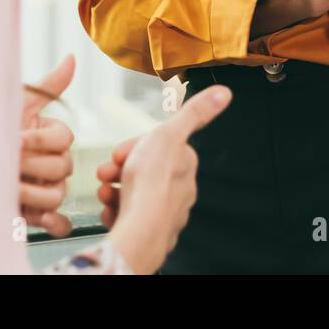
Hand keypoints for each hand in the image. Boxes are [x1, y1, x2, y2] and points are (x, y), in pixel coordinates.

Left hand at [20, 54, 75, 237]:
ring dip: (35, 193)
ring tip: (9, 188)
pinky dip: (54, 223)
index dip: (42, 140)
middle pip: (63, 167)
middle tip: (8, 165)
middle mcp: (51, 163)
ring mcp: (45, 190)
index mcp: (48, 136)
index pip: (64, 138)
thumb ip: (47, 85)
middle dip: (34, 166)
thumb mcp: (12, 106)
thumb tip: (72, 57)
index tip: (17, 139)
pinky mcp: (36, 216)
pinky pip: (59, 223)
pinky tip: (40, 219)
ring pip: (59, 194)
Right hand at [96, 85, 232, 273]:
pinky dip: (116, 212)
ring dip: (115, 190)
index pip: (158, 148)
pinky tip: (110, 210)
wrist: (141, 229)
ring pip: (135, 195)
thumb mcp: (170, 133)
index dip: (134, 147)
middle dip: (121, 169)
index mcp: (185, 166)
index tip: (119, 153)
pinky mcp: (150, 235)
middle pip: (144, 172)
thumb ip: (194, 113)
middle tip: (106, 172)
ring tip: (104, 192)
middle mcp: (180, 192)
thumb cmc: (152, 182)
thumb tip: (224, 93)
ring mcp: (165, 215)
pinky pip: (129, 219)